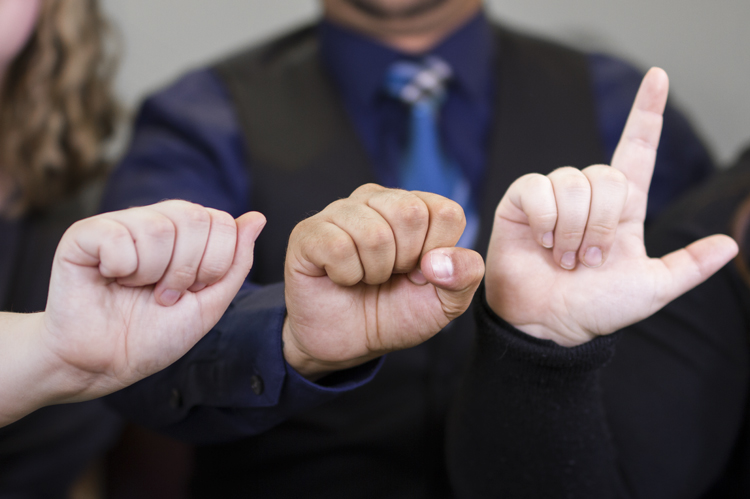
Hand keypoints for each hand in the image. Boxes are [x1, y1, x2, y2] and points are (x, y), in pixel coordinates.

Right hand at [40, 200, 265, 401]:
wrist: (104, 364)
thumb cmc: (154, 335)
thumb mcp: (209, 303)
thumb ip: (235, 262)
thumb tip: (257, 217)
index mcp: (187, 234)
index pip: (222, 222)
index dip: (213, 264)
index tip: (191, 291)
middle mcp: (156, 221)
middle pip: (195, 217)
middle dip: (187, 270)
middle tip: (165, 295)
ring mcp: (120, 224)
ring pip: (158, 227)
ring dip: (152, 273)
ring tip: (137, 290)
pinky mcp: (85, 234)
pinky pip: (117, 235)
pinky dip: (120, 268)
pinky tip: (110, 279)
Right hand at [282, 184, 484, 378]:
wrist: (349, 343)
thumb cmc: (395, 313)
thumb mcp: (444, 303)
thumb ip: (465, 276)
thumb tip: (438, 260)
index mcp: (416, 208)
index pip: (446, 212)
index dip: (438, 253)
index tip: (420, 271)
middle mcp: (378, 200)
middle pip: (410, 212)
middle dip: (405, 261)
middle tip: (390, 275)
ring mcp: (340, 212)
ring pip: (374, 233)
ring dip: (374, 272)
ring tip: (365, 278)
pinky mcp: (309, 232)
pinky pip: (339, 247)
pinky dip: (346, 276)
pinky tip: (341, 278)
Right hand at [485, 68, 737, 345]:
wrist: (548, 324)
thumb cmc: (596, 308)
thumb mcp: (652, 289)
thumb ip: (688, 267)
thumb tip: (730, 245)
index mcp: (622, 209)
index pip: (636, 150)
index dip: (647, 114)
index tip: (659, 75)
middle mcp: (588, 197)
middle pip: (606, 175)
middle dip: (602, 223)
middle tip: (589, 259)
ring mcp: (554, 197)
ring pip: (573, 182)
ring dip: (572, 228)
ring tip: (564, 257)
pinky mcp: (521, 201)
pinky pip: (538, 188)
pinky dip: (545, 219)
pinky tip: (541, 242)